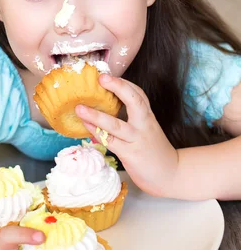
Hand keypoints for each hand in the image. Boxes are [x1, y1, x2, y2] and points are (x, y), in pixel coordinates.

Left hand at [75, 74, 178, 196]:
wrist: (170, 174)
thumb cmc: (153, 150)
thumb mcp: (146, 129)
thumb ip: (131, 118)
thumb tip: (103, 106)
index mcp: (147, 116)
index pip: (139, 94)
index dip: (124, 83)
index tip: (107, 75)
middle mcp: (144, 124)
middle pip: (135, 102)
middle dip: (119, 88)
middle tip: (102, 78)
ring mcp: (137, 139)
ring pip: (116, 125)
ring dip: (96, 116)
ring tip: (80, 108)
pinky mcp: (130, 154)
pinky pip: (110, 142)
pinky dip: (96, 133)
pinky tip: (85, 126)